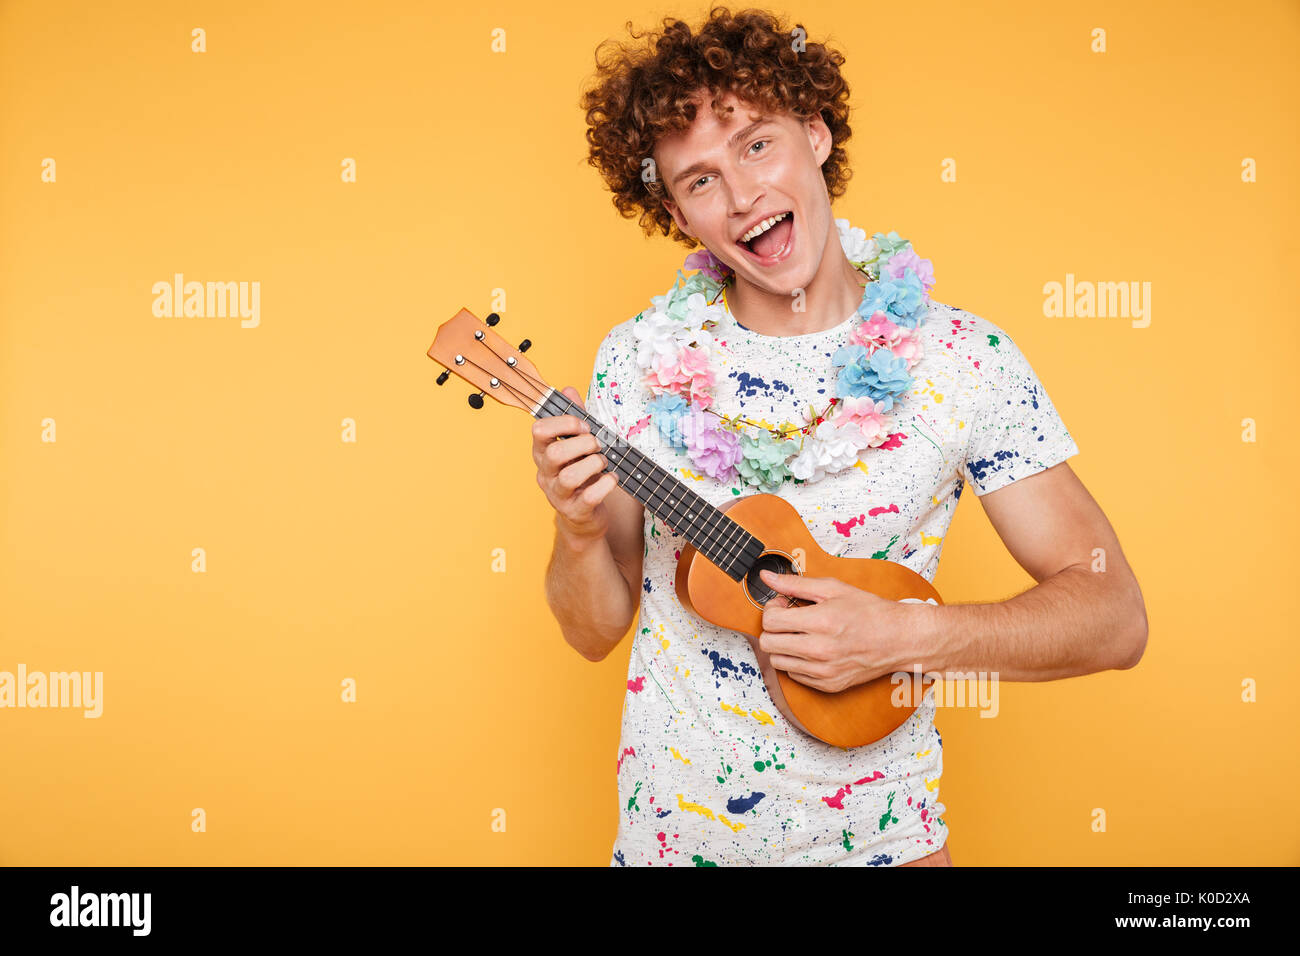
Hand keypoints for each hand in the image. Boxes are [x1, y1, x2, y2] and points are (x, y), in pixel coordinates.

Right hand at [531, 386, 619, 542]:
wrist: (584, 517)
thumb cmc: (581, 474)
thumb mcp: (576, 444)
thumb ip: (572, 418)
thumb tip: (567, 389)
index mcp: (543, 452)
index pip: (539, 430)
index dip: (565, 423)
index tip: (584, 426)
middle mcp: (545, 473)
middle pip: (555, 452)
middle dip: (583, 444)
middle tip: (597, 445)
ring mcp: (558, 495)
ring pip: (570, 477)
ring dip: (593, 464)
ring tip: (603, 462)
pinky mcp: (574, 512)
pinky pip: (590, 497)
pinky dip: (606, 484)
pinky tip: (612, 478)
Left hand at [755, 569, 914, 691]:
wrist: (899, 639)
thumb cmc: (870, 612)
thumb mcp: (833, 589)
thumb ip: (796, 584)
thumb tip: (768, 577)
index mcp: (821, 623)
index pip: (770, 621)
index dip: (771, 609)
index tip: (782, 605)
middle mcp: (820, 651)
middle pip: (768, 644)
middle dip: (773, 628)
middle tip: (788, 618)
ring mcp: (824, 671)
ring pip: (777, 661)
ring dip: (782, 646)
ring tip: (800, 634)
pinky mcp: (828, 685)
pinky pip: (794, 675)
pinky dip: (797, 661)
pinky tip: (811, 648)